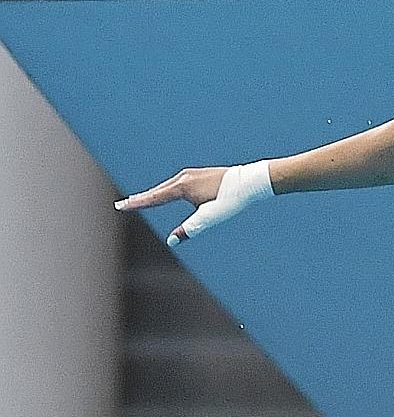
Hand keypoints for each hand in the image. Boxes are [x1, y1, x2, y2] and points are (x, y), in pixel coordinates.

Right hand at [115, 167, 229, 244]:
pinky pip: (177, 184)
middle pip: (157, 191)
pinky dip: (166, 190)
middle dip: (141, 198)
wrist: (250, 181)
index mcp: (182, 187)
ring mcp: (191, 174)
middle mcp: (183, 177)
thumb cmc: (230, 200)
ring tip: (140, 200)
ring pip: (167, 187)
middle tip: (124, 204)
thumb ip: (189, 230)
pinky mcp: (198, 175)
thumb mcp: (209, 218)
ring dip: (154, 194)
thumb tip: (172, 242)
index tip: (121, 206)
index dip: (137, 203)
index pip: (155, 198)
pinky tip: (165, 193)